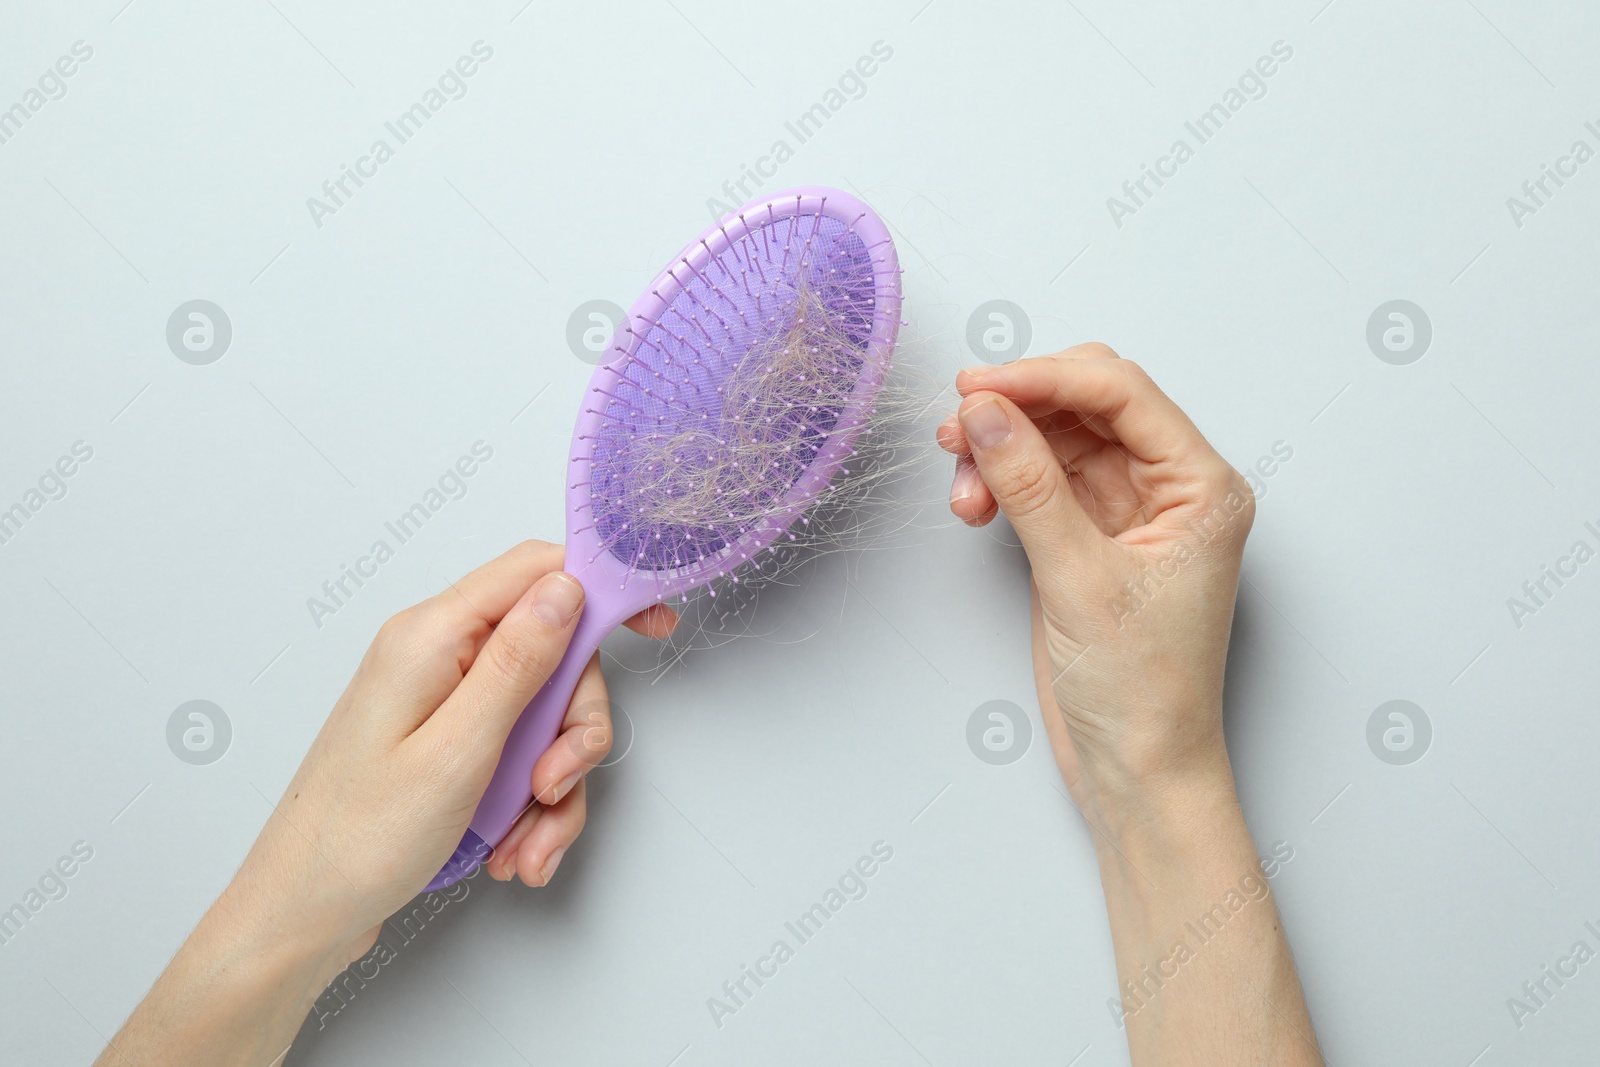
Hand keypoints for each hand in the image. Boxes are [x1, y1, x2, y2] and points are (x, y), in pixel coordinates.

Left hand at [95, 540, 675, 1066]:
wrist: (300, 917)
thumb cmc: (357, 841)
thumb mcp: (457, 751)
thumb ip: (518, 662)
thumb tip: (567, 587)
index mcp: (430, 637)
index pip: (536, 571)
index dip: (602, 589)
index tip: (654, 624)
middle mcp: (435, 657)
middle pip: (553, 656)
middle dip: (574, 727)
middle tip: (555, 784)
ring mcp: (441, 701)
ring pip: (543, 714)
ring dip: (553, 784)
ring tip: (526, 842)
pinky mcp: (446, 742)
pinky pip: (517, 754)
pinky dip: (529, 806)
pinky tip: (513, 850)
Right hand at [938, 344, 1254, 814]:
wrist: (1137, 769)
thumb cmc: (1143, 691)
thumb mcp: (1079, 579)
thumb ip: (1028, 486)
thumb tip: (986, 412)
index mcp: (1201, 487)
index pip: (1122, 393)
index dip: (1046, 377)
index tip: (978, 386)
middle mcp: (1170, 488)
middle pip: (1088, 405)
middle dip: (1019, 408)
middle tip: (958, 426)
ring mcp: (1126, 511)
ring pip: (1055, 440)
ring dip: (1000, 450)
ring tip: (962, 489)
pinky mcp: (1087, 537)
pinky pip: (1039, 481)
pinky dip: (1000, 482)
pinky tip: (974, 506)